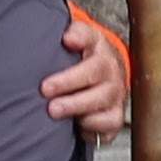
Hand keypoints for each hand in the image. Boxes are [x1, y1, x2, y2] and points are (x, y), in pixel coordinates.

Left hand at [42, 4, 132, 140]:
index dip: (78, 38)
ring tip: (54, 111)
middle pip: (94, 73)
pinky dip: (93, 127)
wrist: (106, 76)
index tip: (65, 40)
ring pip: (102, 101)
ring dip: (77, 107)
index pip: (89, 37)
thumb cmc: (82, 58)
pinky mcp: (115, 115)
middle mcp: (110, 69)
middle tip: (45, 90)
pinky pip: (109, 124)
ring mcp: (115, 93)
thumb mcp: (75, 38)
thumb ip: (71, 33)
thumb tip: (67, 36)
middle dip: (68, 82)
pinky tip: (76, 126)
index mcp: (97, 46)